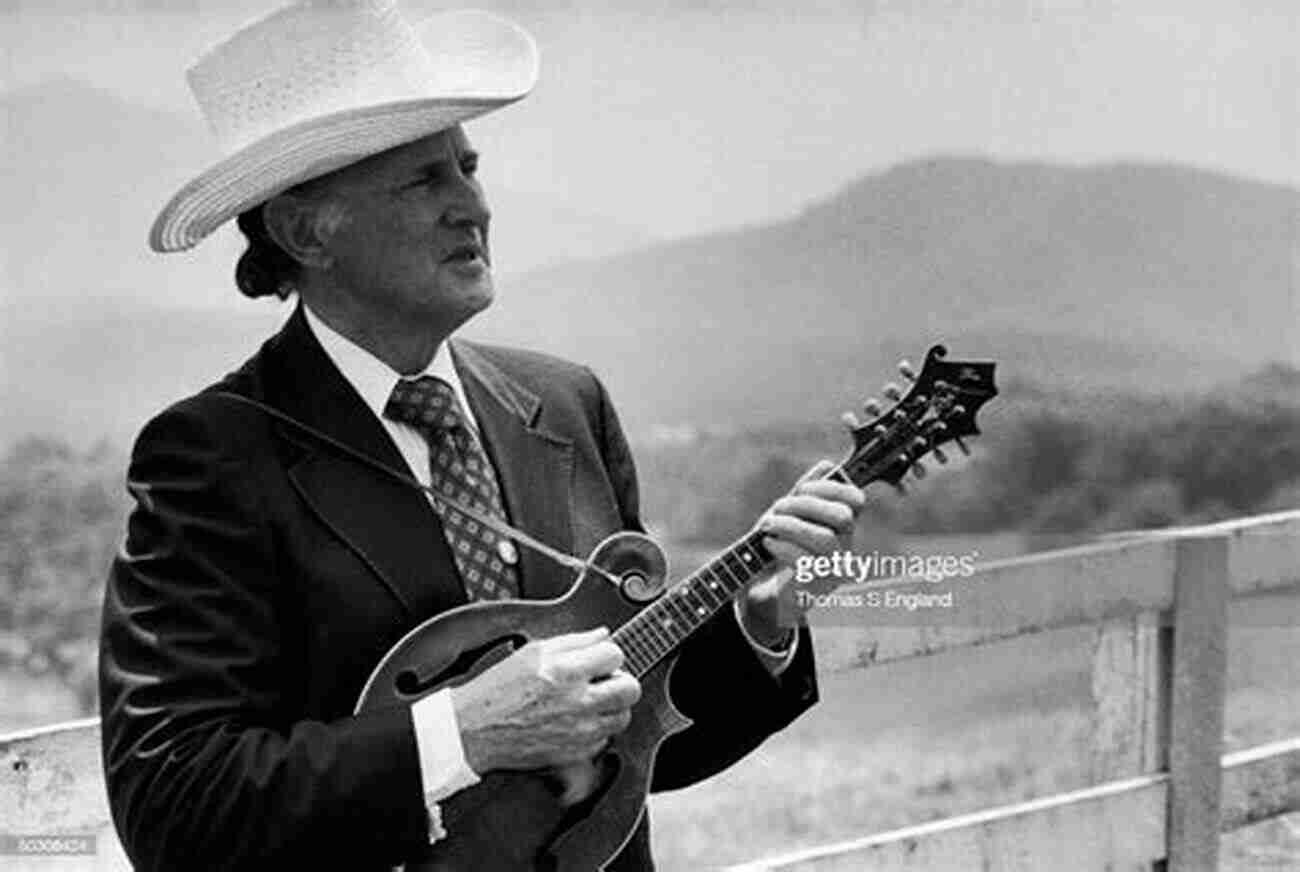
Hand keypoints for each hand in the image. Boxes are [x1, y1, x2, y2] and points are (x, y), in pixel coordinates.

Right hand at [450, 627, 640, 773]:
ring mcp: (578, 731)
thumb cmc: (498, 690)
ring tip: (590, 702)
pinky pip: (605, 739)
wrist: (475, 730)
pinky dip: (596, 730)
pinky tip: (577, 721)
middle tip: (604, 681)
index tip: (599, 660)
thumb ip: (573, 641)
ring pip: (622, 716)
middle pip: (630, 688)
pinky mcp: (575, 753)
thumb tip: (602, 634)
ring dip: (612, 707)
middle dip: (620, 681)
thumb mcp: (532, 652)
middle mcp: (576, 702)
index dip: (607, 655)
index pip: (615, 655)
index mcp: (565, 671)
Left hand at [740, 460, 864, 638]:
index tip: (801, 487)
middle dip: (805, 504)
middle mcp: (844, 548)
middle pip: (842, 517)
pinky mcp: (816, 589)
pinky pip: (807, 562)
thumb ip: (807, 492)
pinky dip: (783, 547)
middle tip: (777, 507)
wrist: (760, 590)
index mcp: (842, 527)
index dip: (831, 487)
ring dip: (791, 525)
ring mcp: (833, 570)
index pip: (855, 500)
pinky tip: (768, 543)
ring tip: (767, 525)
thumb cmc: (778, 547)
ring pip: (825, 539)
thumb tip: (826, 466)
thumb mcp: (790, 515)